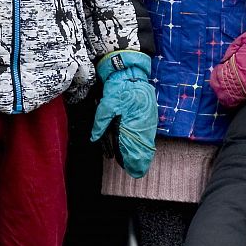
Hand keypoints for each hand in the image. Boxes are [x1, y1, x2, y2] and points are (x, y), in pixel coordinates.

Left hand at [91, 50, 156, 177]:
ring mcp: (149, 120)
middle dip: (139, 160)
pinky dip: (143, 140)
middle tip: (136, 171)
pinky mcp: (150, 115)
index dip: (133, 161)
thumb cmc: (118, 89)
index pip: (134, 149)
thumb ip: (100, 125)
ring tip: (138, 162)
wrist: (131, 73)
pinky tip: (140, 146)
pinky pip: (147, 133)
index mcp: (133, 124)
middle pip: (143, 148)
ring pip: (146, 141)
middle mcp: (144, 124)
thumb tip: (94, 138)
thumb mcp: (105, 107)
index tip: (133, 171)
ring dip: (142, 151)